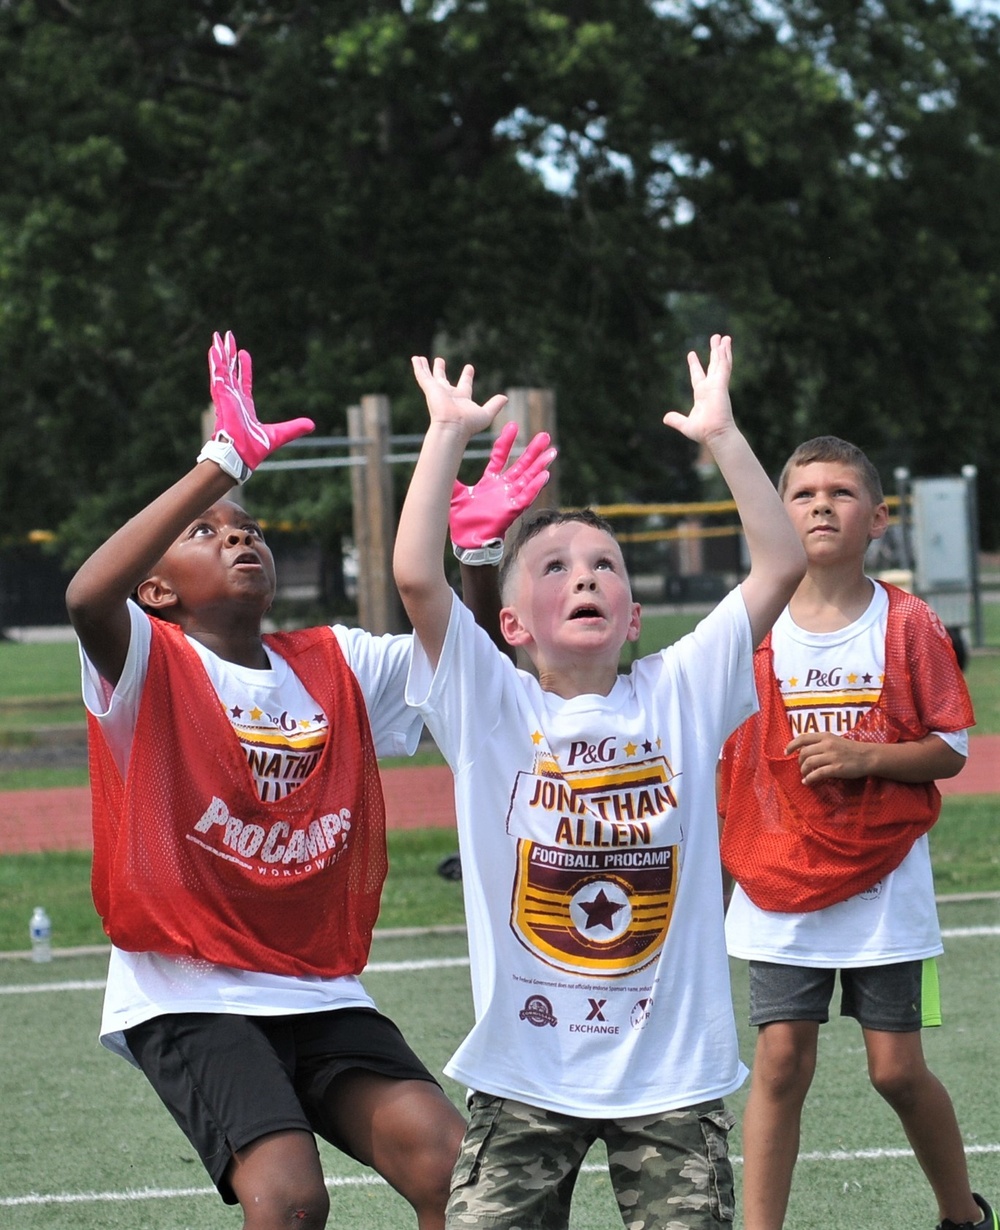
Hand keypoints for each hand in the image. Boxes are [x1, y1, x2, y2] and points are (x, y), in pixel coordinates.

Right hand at [199, 331, 314, 482]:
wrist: (242, 455)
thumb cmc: (255, 448)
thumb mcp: (280, 434)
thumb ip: (295, 428)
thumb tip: (311, 425)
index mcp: (244, 405)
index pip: (244, 381)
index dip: (243, 367)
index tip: (243, 353)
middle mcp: (234, 398)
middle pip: (230, 370)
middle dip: (228, 354)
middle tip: (225, 337)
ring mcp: (226, 396)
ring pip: (222, 369)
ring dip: (220, 353)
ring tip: (217, 336)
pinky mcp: (222, 397)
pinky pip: (218, 376)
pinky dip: (216, 363)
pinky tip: (214, 350)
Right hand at [411, 356, 507, 439]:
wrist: (453, 428)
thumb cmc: (469, 424)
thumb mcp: (486, 413)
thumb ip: (495, 405)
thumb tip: (505, 398)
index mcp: (461, 398)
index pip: (464, 385)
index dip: (467, 376)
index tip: (469, 367)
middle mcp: (448, 394)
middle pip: (443, 380)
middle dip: (441, 370)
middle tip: (440, 360)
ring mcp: (437, 391)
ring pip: (430, 376)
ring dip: (425, 367)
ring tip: (419, 358)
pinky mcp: (429, 388)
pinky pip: (422, 375)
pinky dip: (418, 367)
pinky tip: (415, 358)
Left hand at [450, 422, 556, 555]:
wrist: (465, 540)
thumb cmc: (462, 520)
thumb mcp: (455, 493)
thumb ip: (451, 477)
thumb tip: (438, 460)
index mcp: (490, 481)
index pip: (501, 457)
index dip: (507, 441)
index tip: (512, 425)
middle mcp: (503, 488)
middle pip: (521, 465)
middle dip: (533, 451)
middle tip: (545, 436)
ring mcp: (509, 498)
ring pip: (528, 478)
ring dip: (540, 466)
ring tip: (552, 452)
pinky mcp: (512, 510)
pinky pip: (527, 497)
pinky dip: (535, 486)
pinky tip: (545, 475)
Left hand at [663, 333, 733, 443]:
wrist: (714, 434)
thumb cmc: (703, 432)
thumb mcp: (685, 424)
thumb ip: (676, 419)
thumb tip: (665, 418)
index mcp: (702, 395)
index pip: (698, 376)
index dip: (695, 365)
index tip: (691, 354)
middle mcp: (711, 387)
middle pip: (713, 365)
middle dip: (714, 352)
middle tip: (716, 338)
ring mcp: (717, 385)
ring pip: (721, 363)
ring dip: (722, 350)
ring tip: (724, 337)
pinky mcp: (722, 384)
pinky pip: (724, 367)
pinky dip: (725, 356)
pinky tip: (725, 345)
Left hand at [786, 731, 871, 784]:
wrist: (868, 756)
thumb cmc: (850, 749)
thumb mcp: (834, 740)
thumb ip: (820, 743)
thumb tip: (802, 749)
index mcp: (825, 736)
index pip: (802, 738)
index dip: (791, 745)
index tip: (786, 752)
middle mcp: (827, 745)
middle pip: (804, 753)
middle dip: (799, 762)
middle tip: (801, 768)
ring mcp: (832, 756)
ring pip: (808, 763)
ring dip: (803, 771)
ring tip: (804, 775)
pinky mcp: (836, 768)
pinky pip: (817, 774)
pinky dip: (809, 779)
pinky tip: (807, 782)